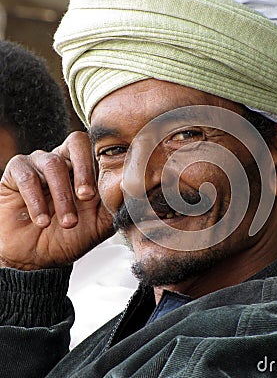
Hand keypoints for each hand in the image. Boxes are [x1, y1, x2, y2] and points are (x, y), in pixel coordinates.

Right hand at [0, 131, 113, 269]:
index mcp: (86, 168)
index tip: (110, 188)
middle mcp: (64, 160)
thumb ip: (115, 204)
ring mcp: (39, 164)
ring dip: (62, 196)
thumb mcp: (100, 223)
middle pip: (76, 142)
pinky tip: (42, 221)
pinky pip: (26, 175)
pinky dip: (36, 200)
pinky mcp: (16, 172)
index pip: (98, 149)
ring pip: (53, 163)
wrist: (38, 259)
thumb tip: (133, 187)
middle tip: (87, 198)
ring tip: (67, 222)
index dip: (105, 163)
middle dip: (84, 170)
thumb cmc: (71, 237)